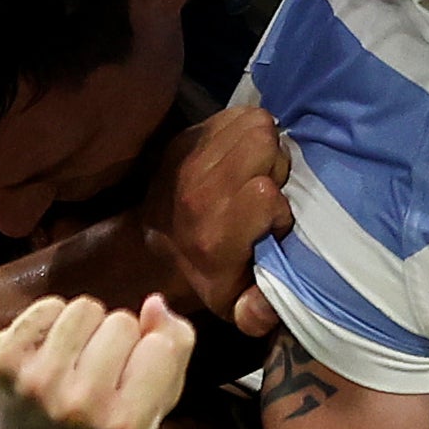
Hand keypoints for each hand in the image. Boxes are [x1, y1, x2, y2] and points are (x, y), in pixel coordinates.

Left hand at [0, 294, 197, 428]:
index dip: (152, 350)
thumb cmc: (105, 426)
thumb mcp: (156, 407)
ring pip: (86, 308)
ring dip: (87, 326)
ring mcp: (36, 383)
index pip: (162, 346)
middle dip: (118, 339)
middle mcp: (79, 407)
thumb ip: (176, 351)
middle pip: (122, 322)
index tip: (135, 375)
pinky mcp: (2, 362)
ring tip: (76, 357)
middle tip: (100, 370)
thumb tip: (154, 303)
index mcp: (124, 426)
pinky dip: (54, 320)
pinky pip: (48, 306)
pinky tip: (50, 350)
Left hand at [147, 103, 290, 331]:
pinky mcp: (185, 138)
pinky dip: (248, 130)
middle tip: (269, 188)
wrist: (148, 251)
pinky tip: (244, 155)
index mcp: (216, 235)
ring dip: (266, 143)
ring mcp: (190, 160)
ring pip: (255, 123)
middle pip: (265, 145)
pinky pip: (237, 114)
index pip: (267, 194)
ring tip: (259, 169)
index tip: (274, 226)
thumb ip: (257, 313)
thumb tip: (265, 306)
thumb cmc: (204, 278)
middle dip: (278, 165)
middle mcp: (200, 193)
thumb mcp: (232, 307)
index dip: (280, 208)